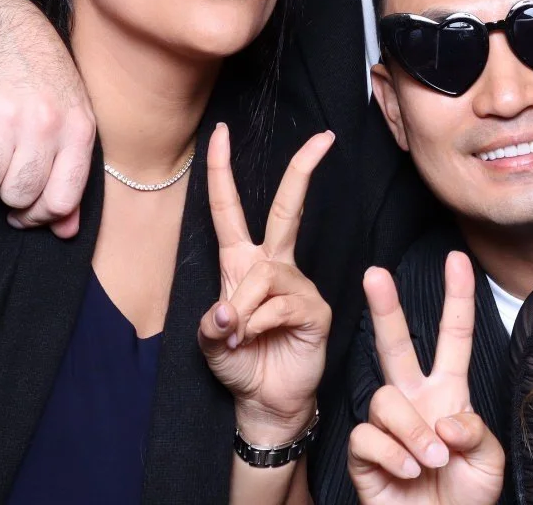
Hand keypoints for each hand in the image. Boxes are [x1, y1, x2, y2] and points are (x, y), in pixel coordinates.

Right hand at [0, 0, 96, 235]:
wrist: (7, 28)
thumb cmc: (44, 84)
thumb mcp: (71, 122)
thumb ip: (71, 177)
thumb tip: (64, 231)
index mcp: (78, 129)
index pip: (61, 200)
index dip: (40, 215)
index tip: (27, 208)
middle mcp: (44, 122)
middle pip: (18, 195)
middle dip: (7, 192)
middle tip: (5, 169)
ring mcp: (6, 113)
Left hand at [198, 122, 335, 443]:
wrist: (264, 401)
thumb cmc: (238, 363)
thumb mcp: (209, 340)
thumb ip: (211, 321)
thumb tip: (229, 308)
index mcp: (242, 262)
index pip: (229, 208)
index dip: (222, 170)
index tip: (220, 131)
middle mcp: (272, 265)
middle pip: (288, 209)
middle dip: (303, 170)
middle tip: (323, 138)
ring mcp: (297, 285)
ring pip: (265, 274)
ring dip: (243, 309)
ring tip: (238, 337)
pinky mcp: (314, 309)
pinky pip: (280, 305)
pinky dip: (259, 325)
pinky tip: (258, 339)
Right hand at [347, 252, 503, 504]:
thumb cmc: (466, 496)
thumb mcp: (489, 461)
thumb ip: (476, 432)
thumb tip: (444, 418)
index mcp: (448, 392)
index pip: (453, 337)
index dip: (458, 299)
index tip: (459, 259)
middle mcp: (414, 399)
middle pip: (394, 344)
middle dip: (385, 307)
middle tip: (375, 273)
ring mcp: (388, 425)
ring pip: (385, 399)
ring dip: (413, 433)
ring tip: (432, 461)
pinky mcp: (364, 453)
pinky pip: (369, 436)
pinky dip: (394, 456)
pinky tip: (408, 473)